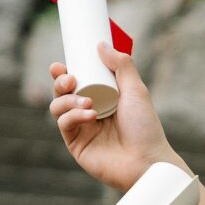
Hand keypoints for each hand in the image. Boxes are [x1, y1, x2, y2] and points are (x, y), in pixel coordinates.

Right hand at [49, 40, 185, 195]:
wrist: (148, 161)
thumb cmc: (146, 128)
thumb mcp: (136, 90)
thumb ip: (122, 65)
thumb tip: (101, 44)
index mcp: (101, 98)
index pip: (76, 81)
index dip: (64, 72)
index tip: (62, 64)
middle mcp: (89, 113)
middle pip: (62, 92)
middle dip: (60, 82)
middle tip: (70, 78)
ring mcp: (82, 130)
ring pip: (57, 107)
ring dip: (67, 100)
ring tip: (87, 102)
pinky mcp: (76, 145)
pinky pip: (64, 124)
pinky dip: (72, 116)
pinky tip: (88, 116)